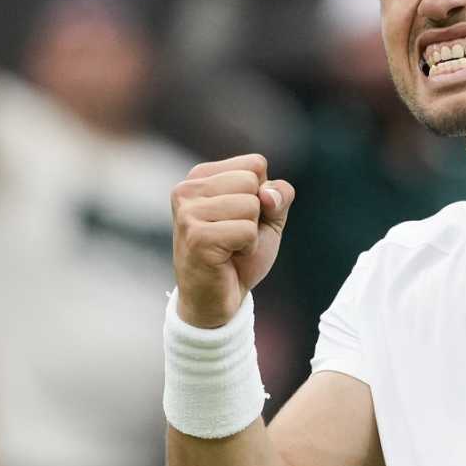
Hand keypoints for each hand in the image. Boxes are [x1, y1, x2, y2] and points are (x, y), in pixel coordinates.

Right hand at [170, 154, 294, 327]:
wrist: (216, 301)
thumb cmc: (239, 256)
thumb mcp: (268, 219)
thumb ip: (279, 195)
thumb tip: (267, 195)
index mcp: (200, 176)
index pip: (255, 164)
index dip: (262, 195)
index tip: (240, 218)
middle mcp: (187, 189)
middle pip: (252, 182)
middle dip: (255, 214)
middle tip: (234, 237)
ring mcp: (188, 212)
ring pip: (251, 205)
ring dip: (251, 233)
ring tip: (230, 247)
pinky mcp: (196, 236)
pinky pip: (247, 231)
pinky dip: (247, 248)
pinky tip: (227, 258)